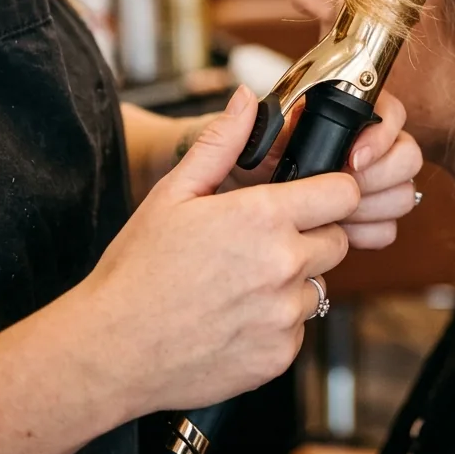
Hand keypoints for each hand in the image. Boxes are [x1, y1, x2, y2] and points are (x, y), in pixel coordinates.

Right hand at [77, 86, 358, 417]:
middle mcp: (283, 264)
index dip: (332, 191)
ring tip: (240, 283)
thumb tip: (245, 98)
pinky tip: (235, 317)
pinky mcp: (279, 355)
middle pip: (338, 240)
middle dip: (312, 236)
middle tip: (262, 243)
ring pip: (318, 286)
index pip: (343, 193)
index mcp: (263, 217)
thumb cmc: (137, 269)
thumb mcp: (174, 193)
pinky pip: (298, 329)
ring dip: (292, 282)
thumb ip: (221, 142)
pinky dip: (276, 323)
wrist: (111, 350)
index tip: (314, 197)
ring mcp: (283, 314)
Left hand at [235, 90, 422, 250]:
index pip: (390, 112)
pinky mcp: (367, 218)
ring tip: (338, 213)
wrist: (240, 215)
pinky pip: (389, 228)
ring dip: (375, 206)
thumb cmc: (239, 171)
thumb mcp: (237, 149)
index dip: (379, 136)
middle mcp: (365, 145)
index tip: (352, 159)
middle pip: (408, 155)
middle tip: (347, 188)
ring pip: (404, 193)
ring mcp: (371, 183)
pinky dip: (367, 232)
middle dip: (380, 176)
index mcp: (341, 114)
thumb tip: (245, 96)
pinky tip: (339, 230)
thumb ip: (239, 125)